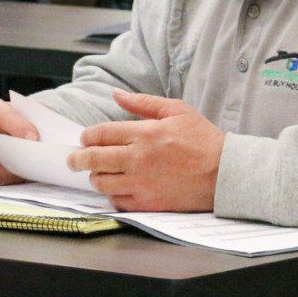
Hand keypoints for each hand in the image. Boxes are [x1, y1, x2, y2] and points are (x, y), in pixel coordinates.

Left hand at [67, 89, 224, 211]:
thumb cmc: (203, 140)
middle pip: (94, 159)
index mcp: (145, 133)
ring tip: (97, 174)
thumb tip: (117, 93)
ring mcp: (142, 183)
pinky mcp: (148, 203)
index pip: (102, 134)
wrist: (224, 173)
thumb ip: (143, 102)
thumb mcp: (177, 111)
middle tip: (73, 159)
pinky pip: (118, 201)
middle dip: (78, 158)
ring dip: (95, 177)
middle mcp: (139, 159)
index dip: (87, 136)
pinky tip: (116, 189)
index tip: (84, 139)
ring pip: (102, 182)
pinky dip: (112, 195)